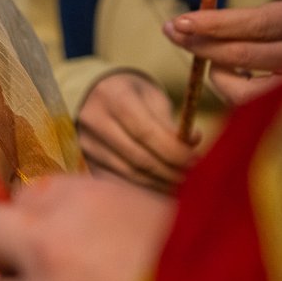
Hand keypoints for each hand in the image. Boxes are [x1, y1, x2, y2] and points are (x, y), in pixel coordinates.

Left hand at [0, 174, 175, 280]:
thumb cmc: (230, 268)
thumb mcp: (182, 216)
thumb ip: (124, 214)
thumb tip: (102, 223)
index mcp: (83, 201)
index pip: (29, 191)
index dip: (45, 212)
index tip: (64, 227)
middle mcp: (48, 250)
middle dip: (5, 247)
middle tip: (36, 265)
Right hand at [77, 72, 197, 192]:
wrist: (94, 94)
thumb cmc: (131, 95)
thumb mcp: (152, 98)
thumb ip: (170, 123)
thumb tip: (192, 145)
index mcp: (114, 96)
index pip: (146, 132)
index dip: (173, 150)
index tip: (195, 160)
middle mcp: (94, 120)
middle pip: (138, 157)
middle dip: (170, 171)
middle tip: (194, 177)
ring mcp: (86, 143)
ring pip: (129, 173)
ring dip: (159, 182)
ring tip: (181, 182)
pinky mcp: (86, 160)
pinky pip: (119, 180)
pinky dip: (143, 186)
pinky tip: (161, 185)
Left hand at [163, 0, 281, 104]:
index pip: (254, 23)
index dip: (213, 23)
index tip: (179, 20)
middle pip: (241, 55)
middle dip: (199, 45)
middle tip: (171, 31)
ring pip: (241, 88)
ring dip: (216, 70)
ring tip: (211, 52)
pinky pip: (248, 103)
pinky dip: (230, 86)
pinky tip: (229, 69)